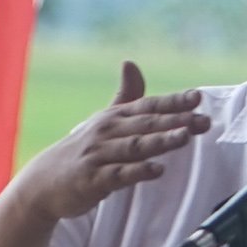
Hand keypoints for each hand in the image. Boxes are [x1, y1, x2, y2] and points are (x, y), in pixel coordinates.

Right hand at [1, 61, 209, 227]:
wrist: (42, 183)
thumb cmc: (81, 151)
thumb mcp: (102, 120)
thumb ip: (124, 96)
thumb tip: (130, 62)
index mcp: (113, 117)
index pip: (148, 105)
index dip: (174, 101)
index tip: (197, 97)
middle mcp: (106, 132)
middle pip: (146, 124)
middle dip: (176, 121)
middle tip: (204, 120)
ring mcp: (98, 155)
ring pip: (134, 147)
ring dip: (160, 142)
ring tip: (185, 138)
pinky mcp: (92, 180)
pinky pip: (118, 175)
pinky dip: (138, 172)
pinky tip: (157, 170)